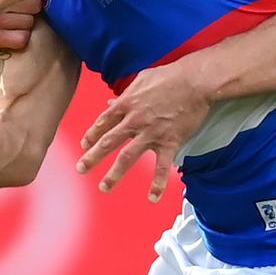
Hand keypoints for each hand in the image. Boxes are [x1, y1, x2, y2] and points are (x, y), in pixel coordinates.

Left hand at [76, 59, 210, 201]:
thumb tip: (110, 103)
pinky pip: (161, 167)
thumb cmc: (169, 76)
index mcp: (127, 104)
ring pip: (127, 157)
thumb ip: (125, 95)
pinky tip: (152, 198)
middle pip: (108, 141)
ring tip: (104, 187)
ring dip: (114, 174)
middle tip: (81, 168)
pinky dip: (157, 183)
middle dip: (92, 157)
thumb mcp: (141, 80)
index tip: (85, 145)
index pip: (103, 122)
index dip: (92, 134)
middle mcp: (134, 120)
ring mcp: (151, 133)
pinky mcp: (170, 141)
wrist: (195, 81)